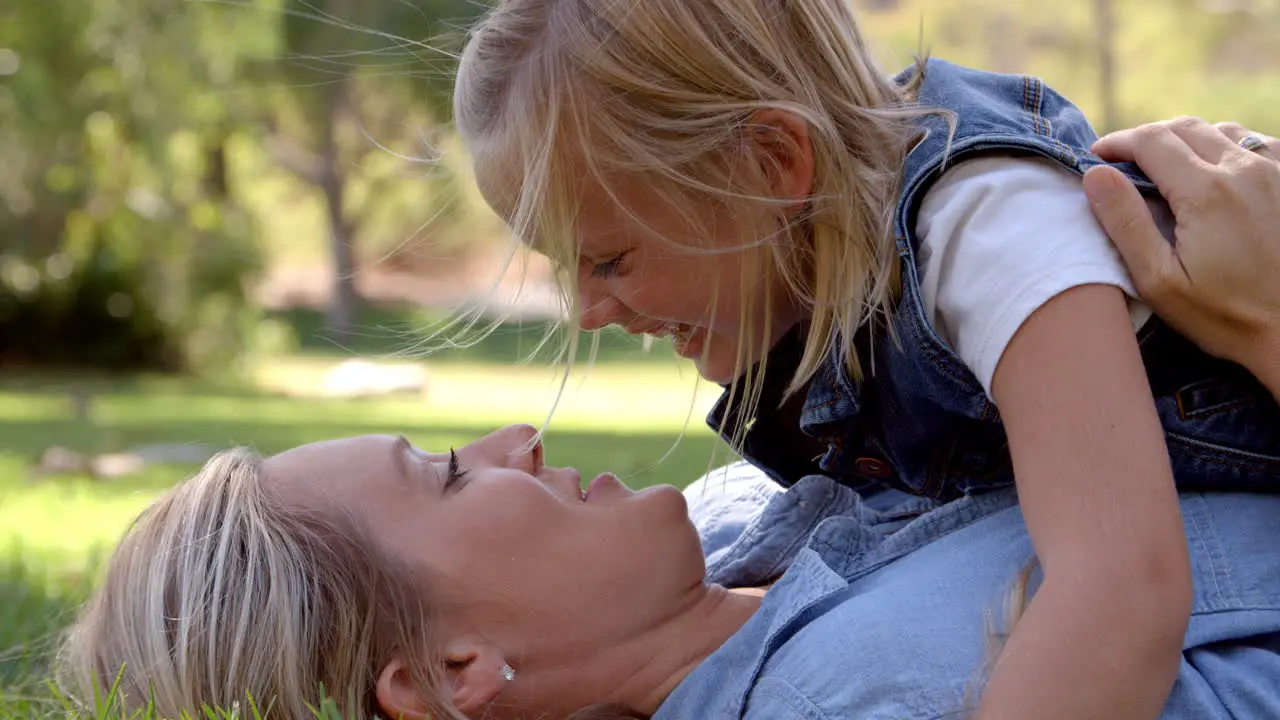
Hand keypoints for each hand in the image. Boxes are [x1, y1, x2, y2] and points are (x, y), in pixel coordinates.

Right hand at [1082, 117, 1279, 385]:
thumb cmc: (1224, 315)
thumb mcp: (1159, 280)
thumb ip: (1125, 222)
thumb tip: (1096, 175)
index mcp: (1204, 191)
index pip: (1150, 141)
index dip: (1116, 143)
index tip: (1096, 158)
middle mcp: (1244, 169)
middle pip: (1184, 128)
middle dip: (1146, 139)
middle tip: (1124, 164)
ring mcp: (1276, 172)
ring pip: (1221, 131)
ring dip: (1187, 141)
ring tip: (1167, 169)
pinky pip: (1256, 144)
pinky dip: (1226, 148)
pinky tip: (1216, 173)